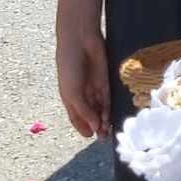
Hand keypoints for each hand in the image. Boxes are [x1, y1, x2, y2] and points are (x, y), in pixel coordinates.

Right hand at [56, 12, 109, 138]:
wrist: (80, 42)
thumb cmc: (70, 67)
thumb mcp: (72, 93)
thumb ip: (83, 110)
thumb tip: (95, 127)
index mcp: (69, 97)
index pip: (76, 117)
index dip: (82, 127)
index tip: (89, 137)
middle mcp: (82, 94)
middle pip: (90, 114)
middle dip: (96, 126)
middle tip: (103, 137)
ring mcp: (94, 87)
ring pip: (100, 108)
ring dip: (104, 119)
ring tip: (108, 130)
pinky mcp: (105, 80)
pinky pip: (107, 97)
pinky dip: (108, 108)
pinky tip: (110, 117)